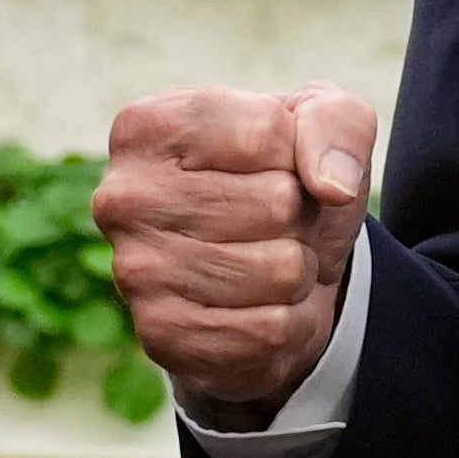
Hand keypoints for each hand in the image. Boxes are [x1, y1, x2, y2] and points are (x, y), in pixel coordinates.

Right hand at [94, 84, 377, 424]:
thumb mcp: (319, 122)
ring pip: (282, 269)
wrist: (264, 272)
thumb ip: (335, 125)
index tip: (273, 162)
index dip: (295, 152)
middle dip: (299, 214)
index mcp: (147, 126)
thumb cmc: (283, 177)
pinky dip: (290, 319)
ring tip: (265, 257)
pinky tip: (257, 304)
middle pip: (277, 202)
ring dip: (298, 268)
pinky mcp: (164, 336)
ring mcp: (137, 272)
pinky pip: (274, 328)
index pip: (264, 132)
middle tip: (272, 220)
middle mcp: (123, 198)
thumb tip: (333, 186)